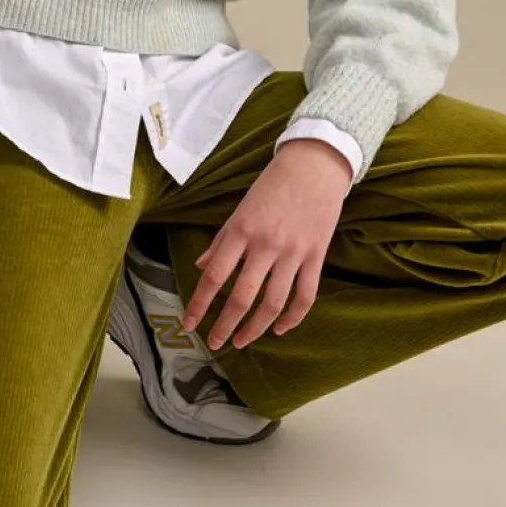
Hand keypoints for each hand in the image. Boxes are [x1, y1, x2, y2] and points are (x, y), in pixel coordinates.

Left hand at [180, 139, 350, 350]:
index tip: (189, 324)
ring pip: (273, 303)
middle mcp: (266, 243)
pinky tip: (279, 328)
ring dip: (255, 329)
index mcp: (241, 229)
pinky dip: (292, 318)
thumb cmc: (274, 183)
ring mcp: (293, 252)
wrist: (315, 164)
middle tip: (214, 343)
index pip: (214, 276)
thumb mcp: (240, 207)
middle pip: (242, 297)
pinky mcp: (316, 255)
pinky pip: (305, 296)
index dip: (199, 304)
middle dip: (225, 326)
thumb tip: (201, 266)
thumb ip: (222, 240)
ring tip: (242, 341)